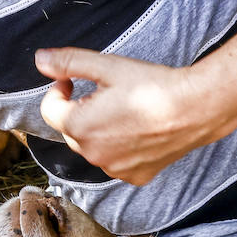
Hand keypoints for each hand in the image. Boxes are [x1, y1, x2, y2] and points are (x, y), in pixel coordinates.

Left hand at [35, 47, 229, 185]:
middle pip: (72, 130)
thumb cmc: (152, 85)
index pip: (50, 110)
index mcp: (79, 127)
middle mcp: (92, 154)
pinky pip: (116, 162)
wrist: (196, 108)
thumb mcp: (107, 66)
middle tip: (104, 94)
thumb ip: (69, 62)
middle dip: (79, 111)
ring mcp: (114, 169)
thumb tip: (40, 60)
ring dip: (98, 131)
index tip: (71, 81)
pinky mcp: (136, 177)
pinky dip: (120, 148)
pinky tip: (138, 131)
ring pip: (94, 147)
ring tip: (125, 111)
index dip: (58, 90)